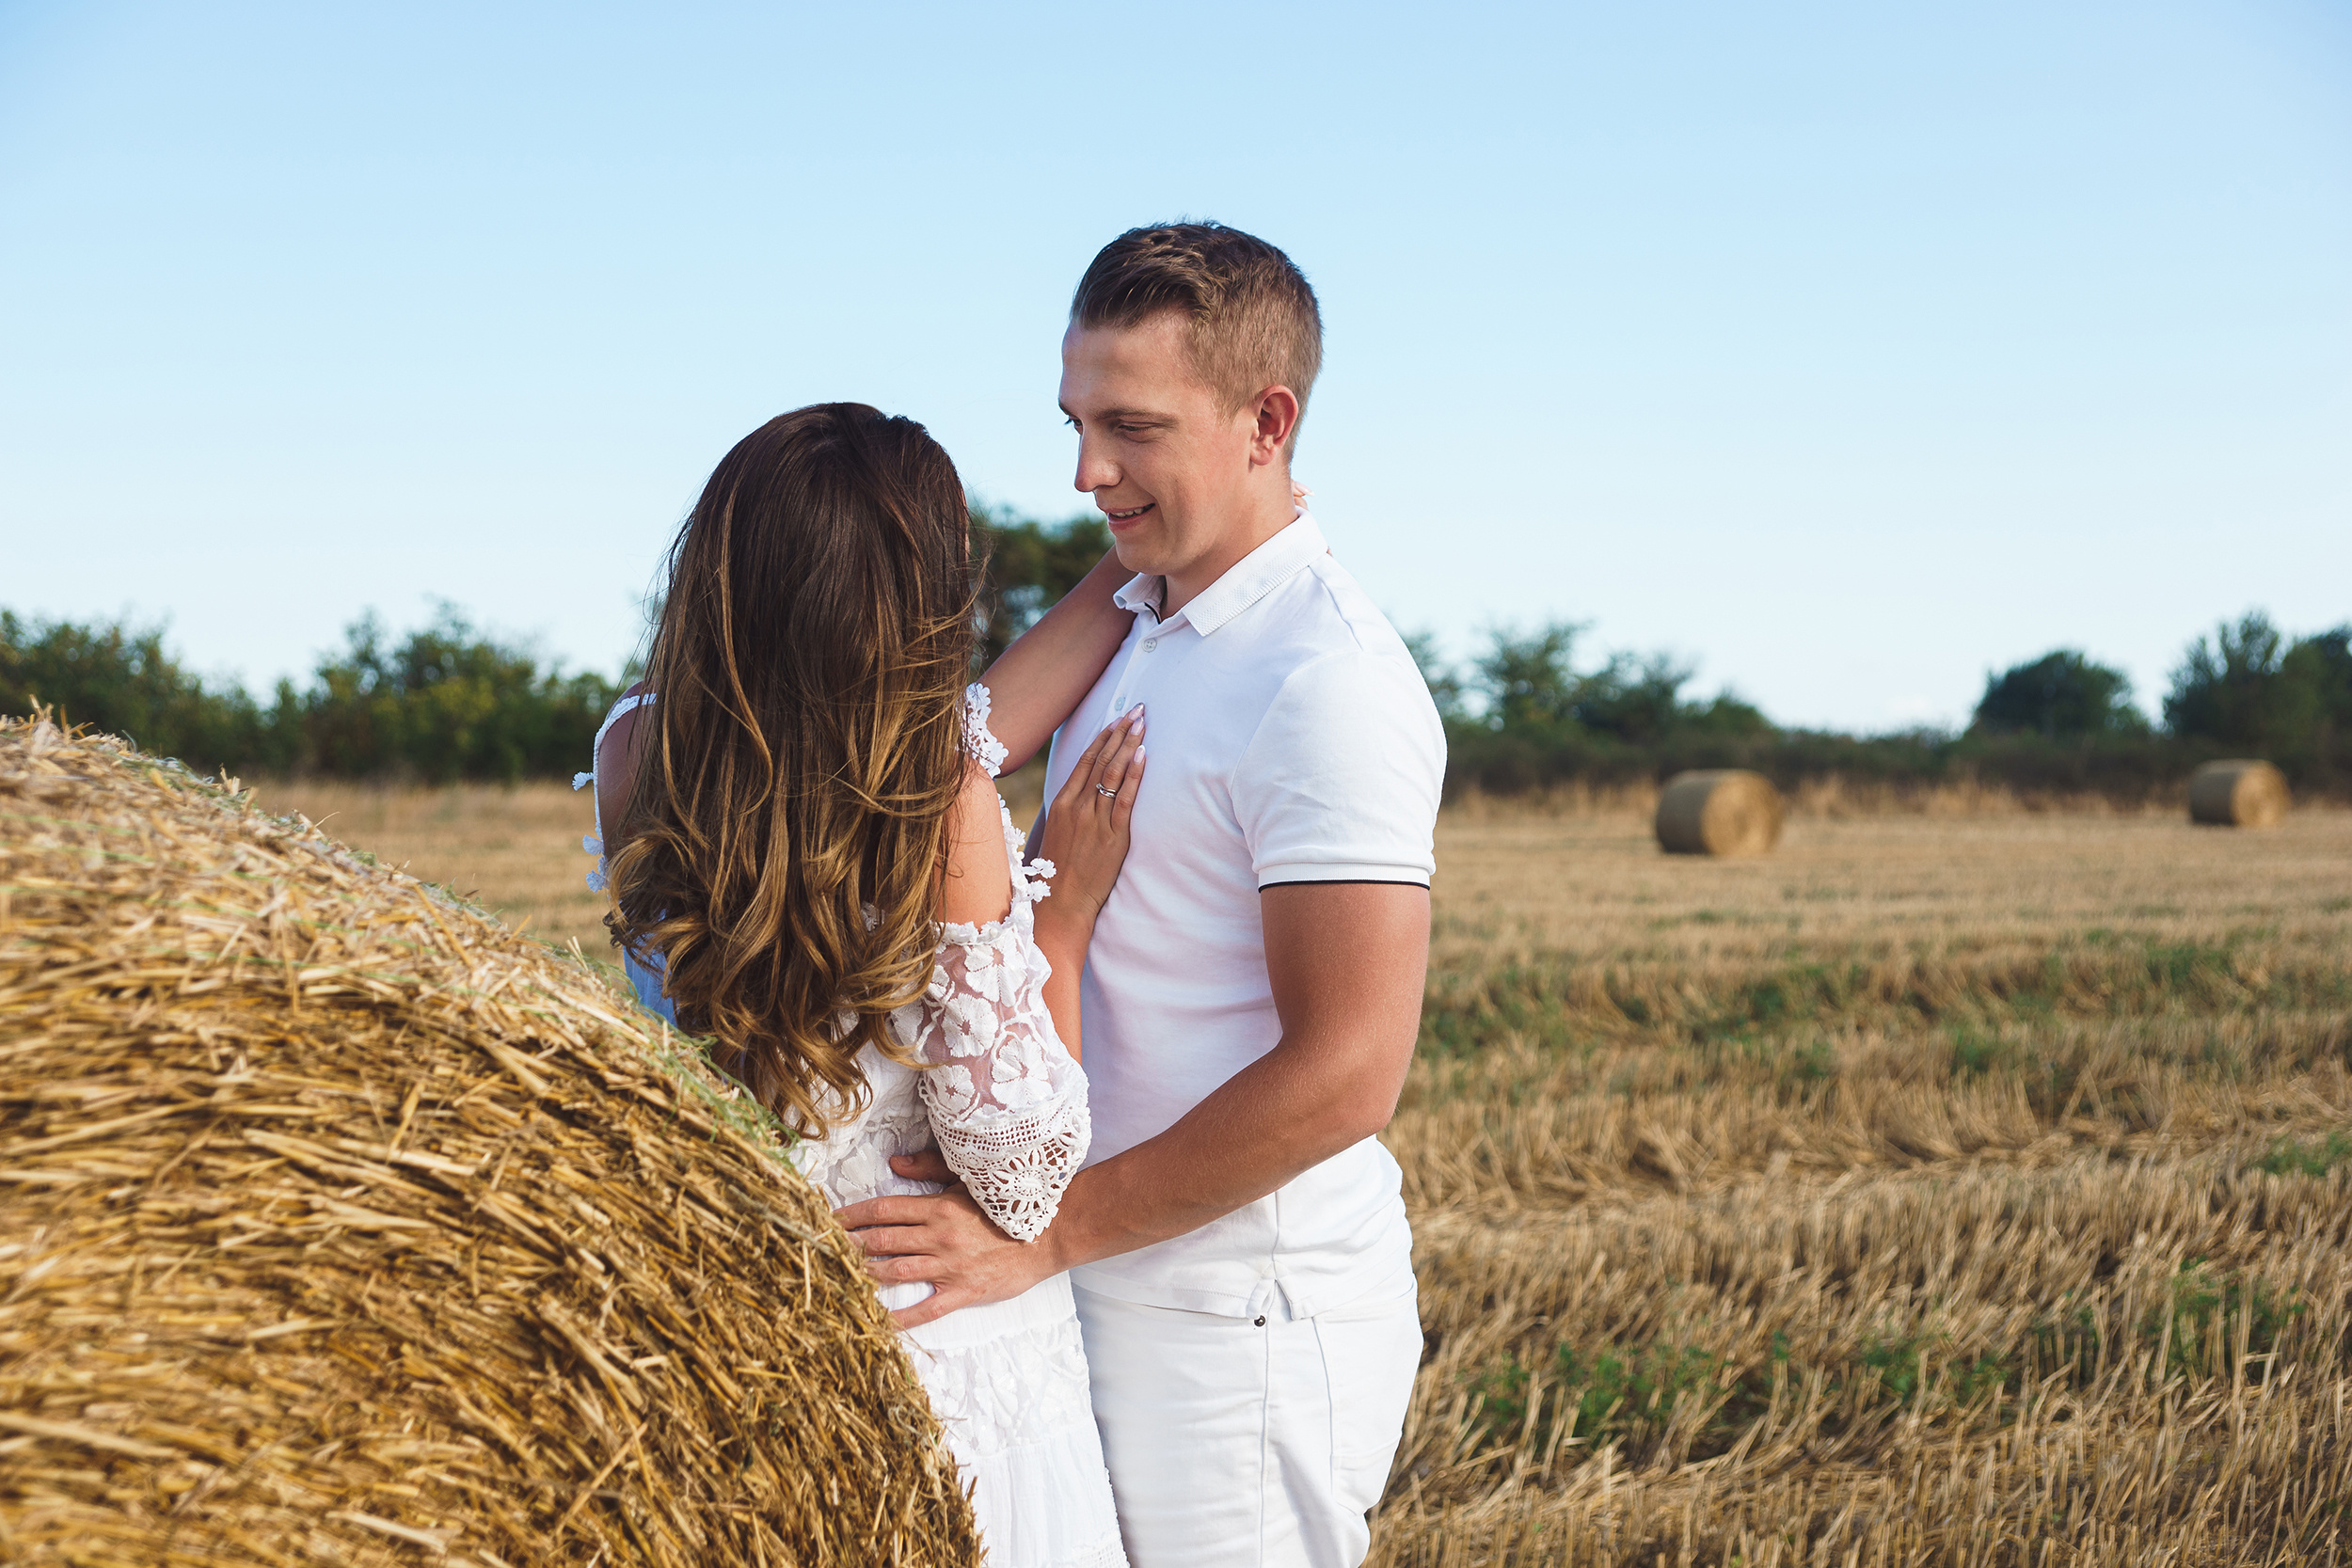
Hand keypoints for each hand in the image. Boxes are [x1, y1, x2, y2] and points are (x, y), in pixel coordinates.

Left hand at [834, 1154, 1061, 1328]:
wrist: (1048, 1234)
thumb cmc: (1006, 1207)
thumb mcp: (968, 1180)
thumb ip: (929, 1169)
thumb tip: (894, 1163)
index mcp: (938, 1207)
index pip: (883, 1209)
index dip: (851, 1215)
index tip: (826, 1219)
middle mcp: (939, 1237)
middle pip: (882, 1240)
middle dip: (847, 1245)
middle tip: (817, 1249)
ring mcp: (950, 1267)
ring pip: (896, 1271)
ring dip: (864, 1275)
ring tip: (836, 1279)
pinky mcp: (963, 1292)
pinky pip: (926, 1309)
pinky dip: (900, 1318)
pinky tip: (878, 1324)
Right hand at [1032, 707, 1144, 929]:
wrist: (1061, 901)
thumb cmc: (1059, 869)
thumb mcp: (1058, 830)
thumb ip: (1072, 807)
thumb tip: (1086, 787)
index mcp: (1062, 802)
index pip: (1085, 760)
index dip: (1104, 737)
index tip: (1118, 718)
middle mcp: (1077, 806)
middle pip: (1102, 760)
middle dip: (1121, 732)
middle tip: (1138, 710)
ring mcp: (1095, 820)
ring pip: (1113, 774)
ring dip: (1129, 745)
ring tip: (1143, 724)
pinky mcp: (1113, 836)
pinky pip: (1124, 799)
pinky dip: (1133, 776)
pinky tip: (1142, 756)